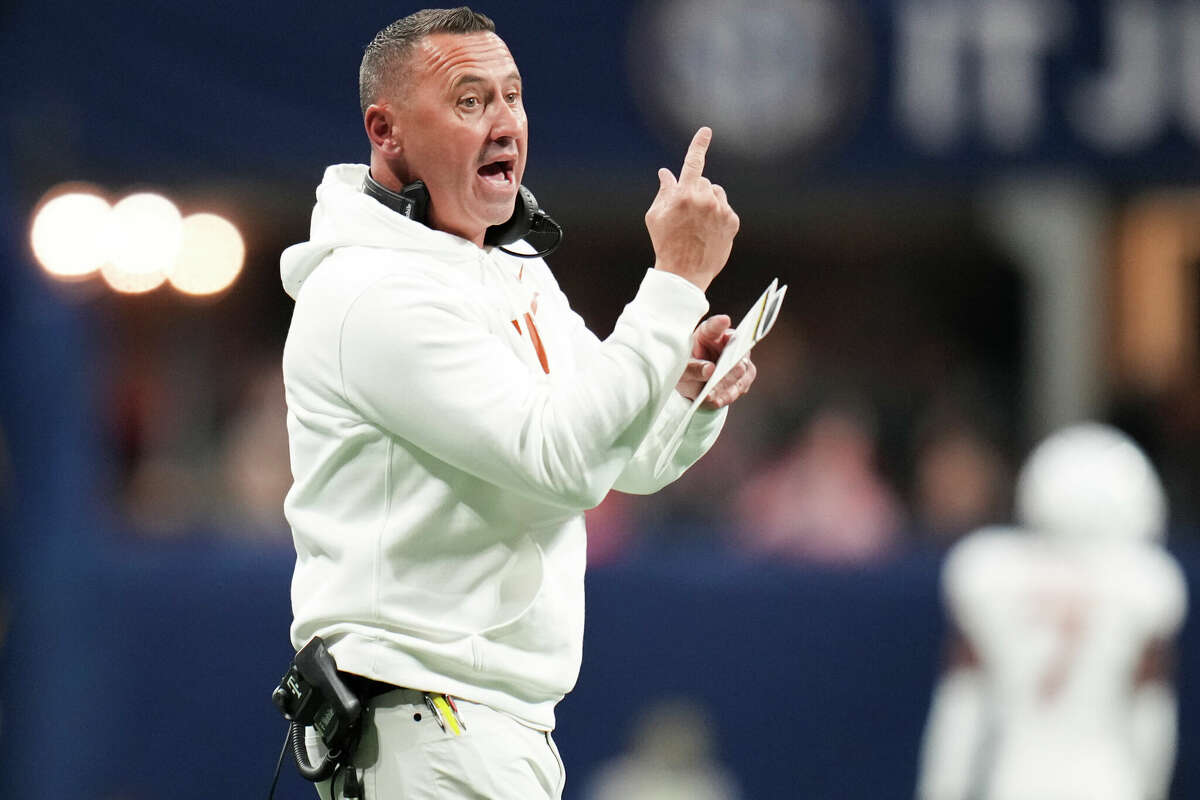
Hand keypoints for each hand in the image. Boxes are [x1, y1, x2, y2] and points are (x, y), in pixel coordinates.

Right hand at [645, 127, 739, 291]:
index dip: (699, 144)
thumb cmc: (665, 243)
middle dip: (694, 190)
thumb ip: (663, 191)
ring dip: (708, 201)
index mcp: (684, 195)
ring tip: (698, 223)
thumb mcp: (656, 216)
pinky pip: (725, 208)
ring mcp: (721, 211)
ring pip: (716, 193)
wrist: (685, 274)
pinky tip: (708, 231)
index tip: (706, 131)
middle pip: (702, 180)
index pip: (693, 162)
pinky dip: (718, 215)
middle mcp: (705, 200)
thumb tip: (666, 172)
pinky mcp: (733, 222)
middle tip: (686, 211)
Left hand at [676, 314, 757, 409]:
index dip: (719, 323)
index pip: (715, 326)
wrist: (692, 385)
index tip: (723, 320)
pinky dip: (728, 394)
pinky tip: (716, 400)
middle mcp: (728, 343)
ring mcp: (739, 359)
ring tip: (711, 395)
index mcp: (709, 333)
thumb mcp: (681, 369)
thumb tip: (709, 370)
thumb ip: (693, 368)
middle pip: (737, 350)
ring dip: (727, 384)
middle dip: (730, 365)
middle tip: (723, 373)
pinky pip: (741, 385)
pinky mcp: (743, 377)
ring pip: (742, 370)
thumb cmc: (685, 369)